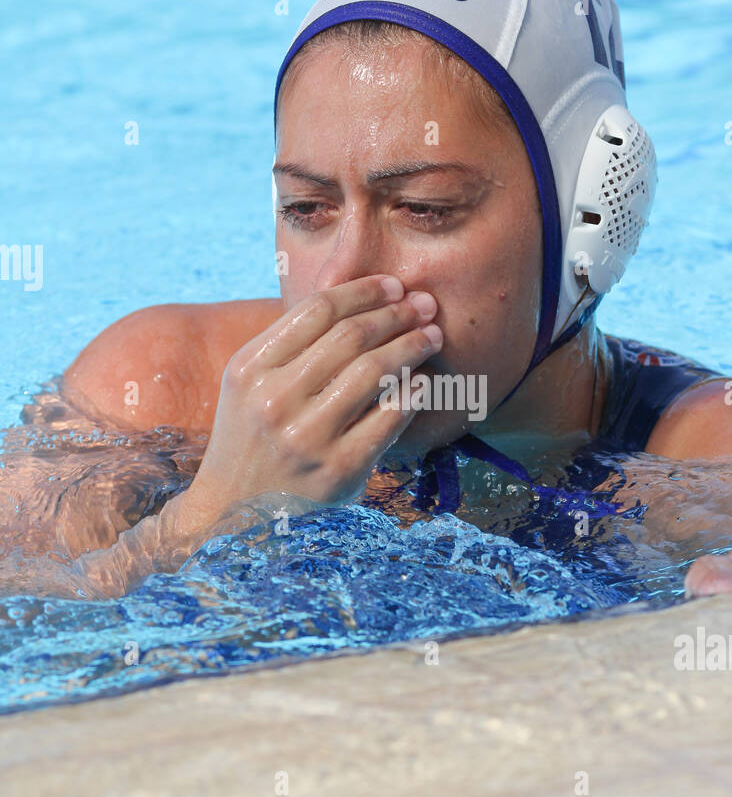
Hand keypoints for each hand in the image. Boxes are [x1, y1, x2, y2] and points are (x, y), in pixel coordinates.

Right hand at [170, 274, 440, 534]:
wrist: (233, 511)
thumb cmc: (252, 436)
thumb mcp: (251, 384)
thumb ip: (291, 344)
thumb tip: (361, 299)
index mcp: (249, 368)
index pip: (317, 310)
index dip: (363, 291)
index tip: (393, 285)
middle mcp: (274, 400)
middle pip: (351, 336)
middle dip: (396, 314)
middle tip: (424, 306)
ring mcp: (306, 438)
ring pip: (373, 372)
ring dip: (411, 347)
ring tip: (432, 337)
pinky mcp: (338, 471)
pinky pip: (388, 418)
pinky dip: (412, 393)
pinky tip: (423, 381)